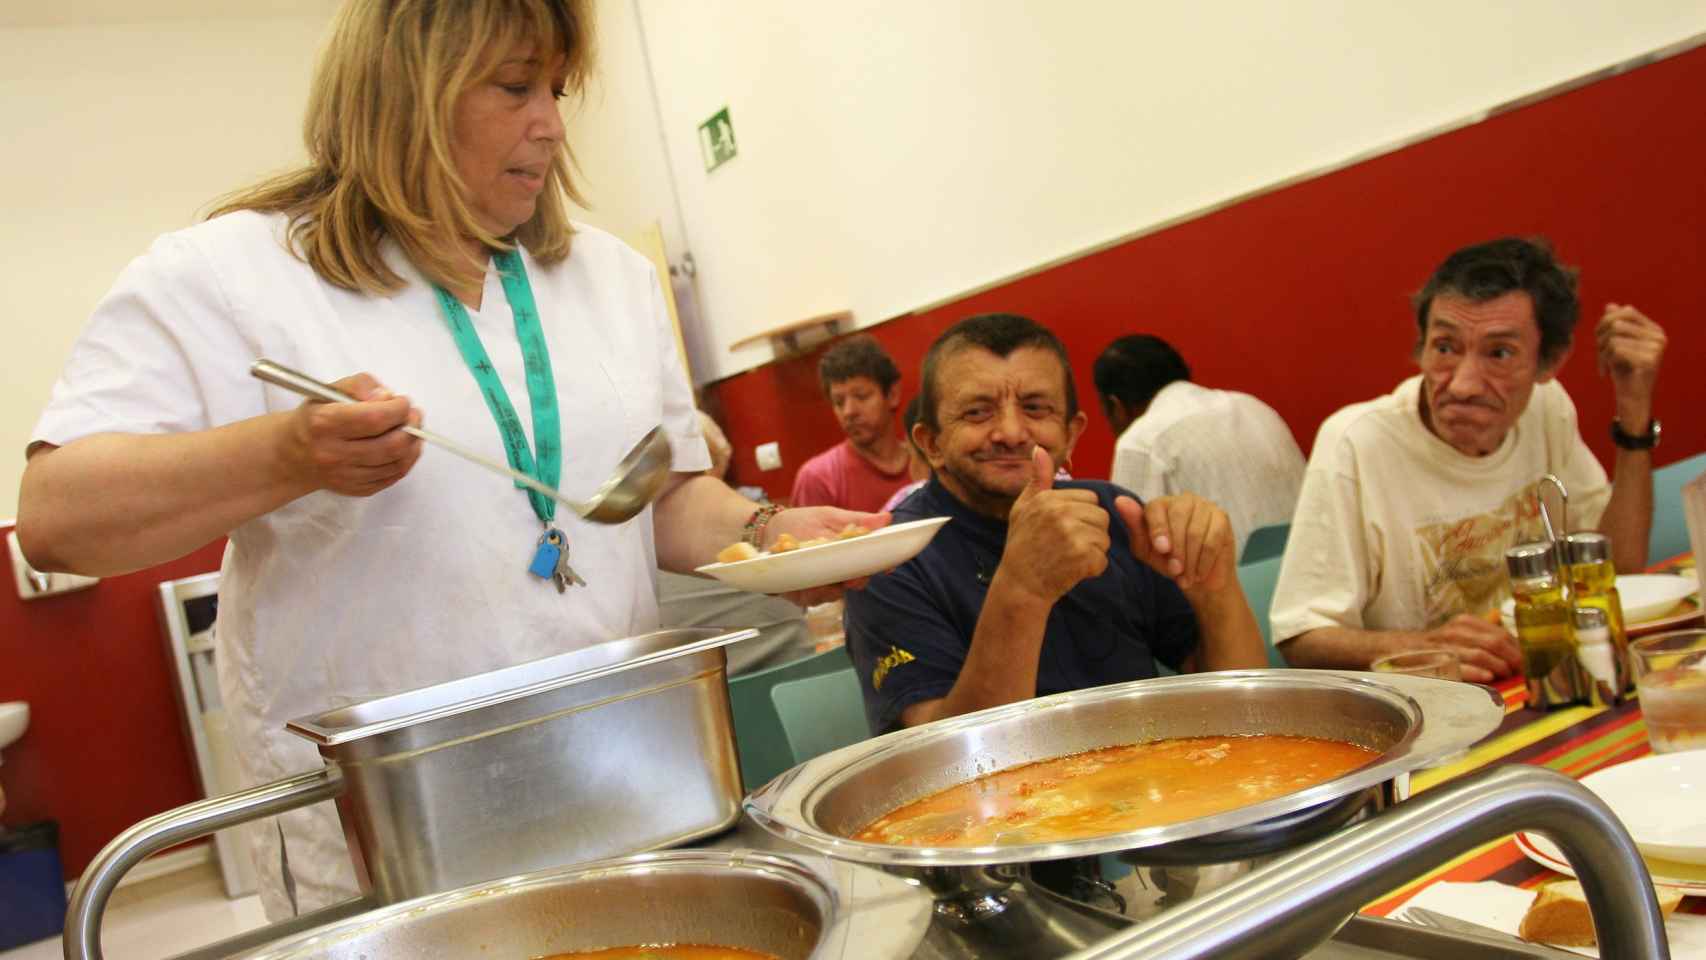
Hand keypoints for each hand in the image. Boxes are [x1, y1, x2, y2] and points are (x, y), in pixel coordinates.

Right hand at [278, 373, 422, 496]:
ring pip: (397, 463)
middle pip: (391, 445)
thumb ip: (359, 385)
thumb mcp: (328, 391)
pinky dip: (406, 460)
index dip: (398, 409)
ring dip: (413, 444)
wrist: (293, 455)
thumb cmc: (316, 417)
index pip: (374, 418)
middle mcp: (333, 453)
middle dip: (411, 427)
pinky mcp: (356, 490)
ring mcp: (345, 476)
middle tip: (414, 416)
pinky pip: (393, 477)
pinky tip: (403, 447)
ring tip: (411, 430)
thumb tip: (387, 396)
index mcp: (324, 424)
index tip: (403, 401)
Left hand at [766, 505, 890, 604]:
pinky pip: (806, 599)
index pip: (867, 568)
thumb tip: (887, 518)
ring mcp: (816, 586)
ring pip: (829, 596)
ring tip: (821, 581)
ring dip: (827, 590)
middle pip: (851, 585)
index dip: (878, 568)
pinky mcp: (797, 593)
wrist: (769, 529)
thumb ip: (857, 520)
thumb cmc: (803, 521)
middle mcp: (835, 576)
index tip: (885, 567)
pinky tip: (803, 585)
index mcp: (847, 558)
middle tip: (852, 578)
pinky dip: (806, 593)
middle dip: (853, 583)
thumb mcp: (830, 517)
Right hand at [996, 447, 1109, 604]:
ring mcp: (1072, 534)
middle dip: (1090, 533)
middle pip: (1101, 517)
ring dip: (1091, 551)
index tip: (1061, 530)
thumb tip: (1039, 449)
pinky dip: (1091, 569)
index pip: (1090, 499)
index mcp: (1049, 498)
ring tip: (1067, 558)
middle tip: (1065, 546)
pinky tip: (1071, 570)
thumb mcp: (1023, 508)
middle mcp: (1060, 512)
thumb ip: (1037, 480)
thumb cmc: (1022, 546)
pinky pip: (1102, 559)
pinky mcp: (1082, 556)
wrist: (1019, 585)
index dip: (1081, 516)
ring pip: (1104, 538)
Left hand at [1115, 492, 1234, 594]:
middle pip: (1178, 517)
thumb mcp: (1146, 550)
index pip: (1156, 508)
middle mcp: (1183, 499)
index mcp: (1161, 504)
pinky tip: (1199, 573)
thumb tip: (1120, 501)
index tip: (1162, 550)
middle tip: (1175, 571)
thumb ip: (1135, 527)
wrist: (1199, 580)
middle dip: (1176, 549)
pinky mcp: (1222, 518)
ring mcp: (1205, 506)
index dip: (1158, 530)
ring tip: (1186, 576)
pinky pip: (1212, 540)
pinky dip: (1204, 561)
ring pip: (1195, 532)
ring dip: (1189, 560)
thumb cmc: (1168, 563)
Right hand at [1417, 613, 1520, 682]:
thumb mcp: (1459, 636)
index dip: (1518, 649)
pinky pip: (1461, 667)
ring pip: (1481, 653)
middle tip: (1521, 672)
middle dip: (1513, 659)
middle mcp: (1456, 631)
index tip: (1528, 662)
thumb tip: (1515, 655)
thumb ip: (1483, 640)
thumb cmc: (1436, 647)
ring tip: (1506, 676)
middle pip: (1495, 642)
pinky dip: (1477, 672)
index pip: (1501, 633)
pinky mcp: (1435, 661)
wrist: (1400, 650)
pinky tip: (1488, 678)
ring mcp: (1445, 646)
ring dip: (1499, 666)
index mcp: (1465, 623)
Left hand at [1595, 304, 1664, 428]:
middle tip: (1599, 354)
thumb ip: (1615, 325)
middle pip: (1617, 322)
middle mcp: (1659, 335)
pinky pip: (1617, 349)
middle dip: (1600, 338)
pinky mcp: (1650, 359)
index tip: (1598, 339)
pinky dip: (1605, 361)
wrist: (1630, 399)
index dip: (1605, 322)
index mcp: (1653, 329)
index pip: (1626, 310)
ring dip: (1601, 352)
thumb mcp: (1616, 345)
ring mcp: (1657, 347)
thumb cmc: (1623, 372)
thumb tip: (1611, 306)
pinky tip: (1606, 372)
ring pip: (1614, 336)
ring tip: (1603, 365)